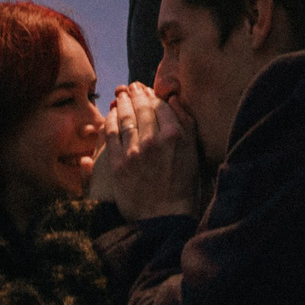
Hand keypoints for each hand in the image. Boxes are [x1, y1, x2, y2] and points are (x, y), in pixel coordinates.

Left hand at [102, 82, 197, 220]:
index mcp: (176, 136)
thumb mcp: (194, 153)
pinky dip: (111, 120)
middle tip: (131, 86)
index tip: (146, 89)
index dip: (152, 95)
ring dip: (122, 103)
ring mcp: (134, 152)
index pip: (160, 106)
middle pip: (141, 109)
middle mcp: (154, 140)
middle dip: (135, 94)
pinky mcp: (119, 164)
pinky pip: (111, 134)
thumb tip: (173, 100)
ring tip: (121, 94)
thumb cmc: (183, 187)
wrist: (164, 218)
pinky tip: (111, 114)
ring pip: (125, 118)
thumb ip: (186, 124)